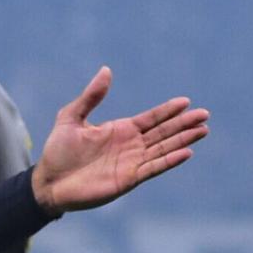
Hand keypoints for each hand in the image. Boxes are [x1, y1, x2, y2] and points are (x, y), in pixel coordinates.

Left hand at [30, 67, 206, 214]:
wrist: (48, 181)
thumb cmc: (58, 151)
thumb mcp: (71, 118)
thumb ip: (90, 97)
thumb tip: (106, 70)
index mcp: (120, 130)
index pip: (151, 118)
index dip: (168, 110)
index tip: (186, 101)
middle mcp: (130, 145)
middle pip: (163, 132)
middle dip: (183, 123)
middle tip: (205, 114)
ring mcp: (131, 162)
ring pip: (164, 148)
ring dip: (183, 140)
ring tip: (203, 130)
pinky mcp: (129, 179)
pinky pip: (154, 167)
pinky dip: (170, 160)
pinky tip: (186, 152)